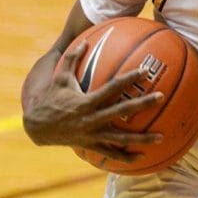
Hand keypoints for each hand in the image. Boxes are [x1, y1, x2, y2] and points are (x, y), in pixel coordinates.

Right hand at [23, 42, 163, 162]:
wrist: (37, 127)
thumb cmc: (50, 99)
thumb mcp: (59, 77)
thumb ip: (72, 58)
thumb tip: (85, 40)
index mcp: (86, 101)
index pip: (112, 88)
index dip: (129, 79)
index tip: (144, 71)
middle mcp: (92, 119)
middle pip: (122, 111)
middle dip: (143, 104)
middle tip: (161, 97)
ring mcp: (93, 134)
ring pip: (121, 139)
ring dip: (142, 138)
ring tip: (161, 137)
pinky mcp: (91, 146)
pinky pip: (111, 153)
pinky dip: (126, 157)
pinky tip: (142, 157)